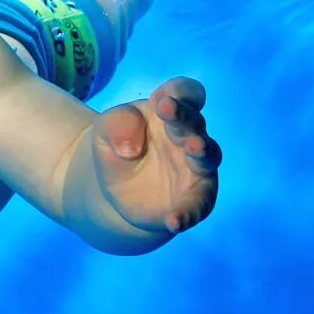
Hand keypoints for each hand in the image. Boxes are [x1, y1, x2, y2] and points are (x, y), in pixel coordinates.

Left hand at [92, 77, 221, 233]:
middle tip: (170, 110)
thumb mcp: (106, 130)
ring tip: (194, 148)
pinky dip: (188, 214)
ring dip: (201, 150)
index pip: (184, 93)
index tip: (160, 99)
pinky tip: (173, 221)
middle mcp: (190, 136)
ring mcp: (196, 167)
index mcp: (171, 111)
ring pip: (207, 156)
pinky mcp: (194, 198)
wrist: (118, 189)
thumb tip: (131, 148)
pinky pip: (197, 206)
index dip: (177, 92)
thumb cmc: (118, 146)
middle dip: (184, 116)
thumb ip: (116, 125)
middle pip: (193, 122)